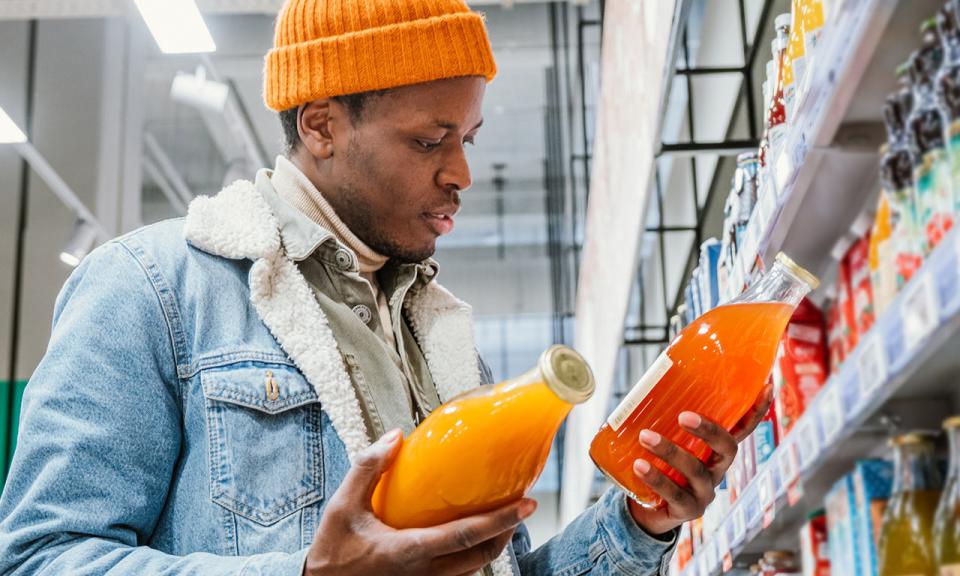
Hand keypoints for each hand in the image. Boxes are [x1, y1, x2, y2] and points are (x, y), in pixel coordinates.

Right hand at [303, 429, 537, 575]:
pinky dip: (473, 557)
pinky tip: (470, 538)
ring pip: (475, 569)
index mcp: (410, 550)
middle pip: (483, 556)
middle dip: (507, 532)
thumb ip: (368, 468)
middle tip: (520, 506)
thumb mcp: (342, 505)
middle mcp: (425, 573)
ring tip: (501, 519)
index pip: (467, 536)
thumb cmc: (332, 550)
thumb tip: (396, 436)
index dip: (501, 520)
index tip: (527, 504)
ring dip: (493, 545)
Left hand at [626, 383, 773, 534]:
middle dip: (709, 431)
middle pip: (727, 449)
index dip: (757, 411)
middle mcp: (718, 470)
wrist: (646, 509)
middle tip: (683, 415)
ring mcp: (705, 492)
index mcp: (717, 450)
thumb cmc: (660, 464)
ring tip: (645, 436)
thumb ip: (666, 418)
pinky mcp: (687, 510)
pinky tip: (639, 465)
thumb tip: (650, 380)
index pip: (743, 429)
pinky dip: (656, 478)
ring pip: (696, 471)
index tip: (767, 386)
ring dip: (670, 451)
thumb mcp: (667, 440)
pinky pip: (674, 494)